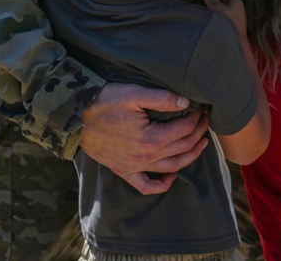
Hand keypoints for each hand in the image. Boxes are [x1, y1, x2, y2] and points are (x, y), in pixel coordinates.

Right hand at [80, 83, 208, 194]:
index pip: (184, 130)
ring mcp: (134, 167)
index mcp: (151, 138)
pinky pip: (145, 186)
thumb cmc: (104, 102)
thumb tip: (185, 102)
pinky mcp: (123, 171)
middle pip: (182, 148)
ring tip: (201, 144)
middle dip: (198, 134)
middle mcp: (145, 157)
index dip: (197, 119)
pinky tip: (171, 178)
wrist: (74, 117)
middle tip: (206, 122)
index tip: (202, 110)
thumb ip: (162, 98)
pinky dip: (161, 185)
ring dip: (190, 156)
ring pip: (171, 167)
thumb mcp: (134, 93)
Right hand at [203, 0, 245, 36]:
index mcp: (236, 2)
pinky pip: (228, 13)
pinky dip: (221, 9)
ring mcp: (237, 17)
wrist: (234, 42)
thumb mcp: (216, 8)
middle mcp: (238, 9)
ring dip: (221, 2)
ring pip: (229, 6)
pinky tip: (215, 13)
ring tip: (213, 0)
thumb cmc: (225, 23)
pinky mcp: (234, 25)